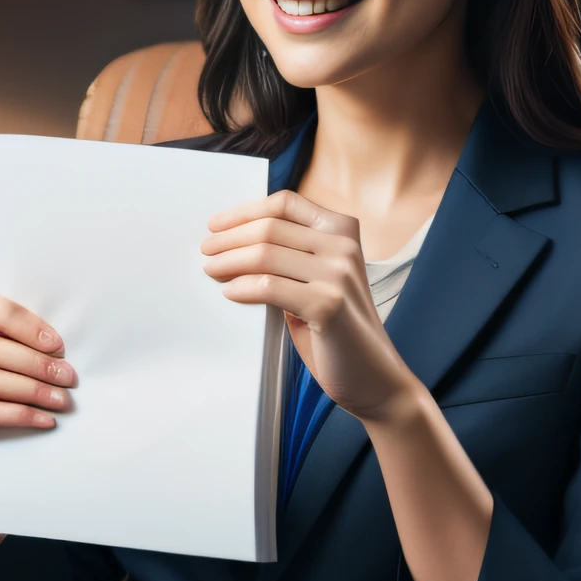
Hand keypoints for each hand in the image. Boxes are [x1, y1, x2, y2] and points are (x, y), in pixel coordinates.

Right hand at [0, 291, 77, 494]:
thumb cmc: (10, 386)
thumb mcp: (19, 360)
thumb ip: (32, 345)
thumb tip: (65, 350)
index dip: (23, 324)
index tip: (57, 345)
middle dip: (35, 363)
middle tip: (68, 377)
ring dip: (30, 389)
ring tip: (61, 400)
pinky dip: (20, 414)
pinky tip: (46, 419)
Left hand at [200, 190, 417, 422]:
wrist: (374, 376)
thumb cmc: (340, 328)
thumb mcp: (321, 278)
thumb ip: (293, 256)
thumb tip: (236, 243)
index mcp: (343, 230)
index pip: (285, 203)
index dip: (245, 212)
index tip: (216, 225)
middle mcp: (344, 246)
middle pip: (271, 227)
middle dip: (229, 239)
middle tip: (207, 251)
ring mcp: (339, 274)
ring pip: (266, 254)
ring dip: (229, 262)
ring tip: (212, 270)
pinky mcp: (328, 305)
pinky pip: (269, 287)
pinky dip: (243, 288)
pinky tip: (230, 293)